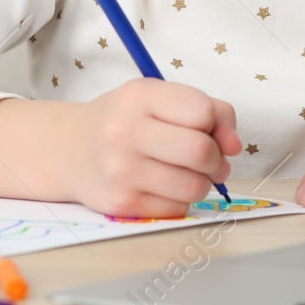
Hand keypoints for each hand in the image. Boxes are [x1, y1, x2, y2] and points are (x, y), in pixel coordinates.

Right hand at [63, 78, 239, 217]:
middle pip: (200, 151)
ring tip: (188, 174)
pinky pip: (177, 208)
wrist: (71, 150)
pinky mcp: (121, 203)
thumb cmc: (125, 120)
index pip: (202, 111)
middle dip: (215, 158)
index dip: (215, 124)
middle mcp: (125, 131)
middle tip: (208, 159)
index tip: (207, 130)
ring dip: (202, 183)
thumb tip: (234, 146)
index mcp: (139, 96)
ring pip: (194, 186)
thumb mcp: (159, 98)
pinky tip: (164, 187)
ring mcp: (121, 170)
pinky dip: (181, 199)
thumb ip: (209, 110)